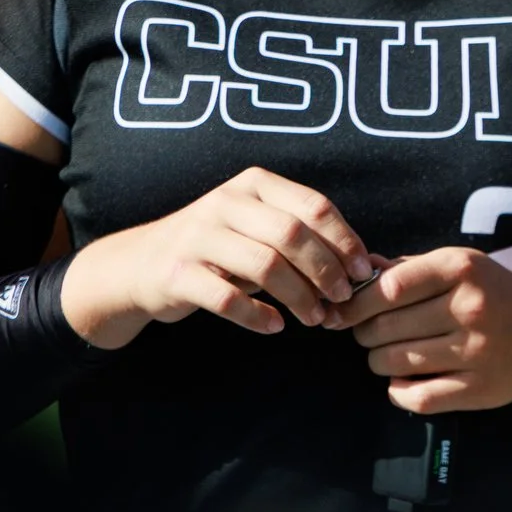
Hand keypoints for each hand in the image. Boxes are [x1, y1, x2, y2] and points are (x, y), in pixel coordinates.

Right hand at [61, 167, 373, 348]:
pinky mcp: (178, 274)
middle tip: (342, 300)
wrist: (139, 265)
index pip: (314, 206)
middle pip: (293, 235)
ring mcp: (198, 236)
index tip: (364, 271)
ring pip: (265, 265)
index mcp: (254, 184)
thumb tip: (371, 266)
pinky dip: (258, 316)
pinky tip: (275, 326)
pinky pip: (228, 298)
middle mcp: (225, 202)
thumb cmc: (219, 249)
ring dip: (299, 297)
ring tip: (316, 319)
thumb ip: (306, 241)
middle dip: (326, 271)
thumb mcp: (259, 230)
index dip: (345, 240)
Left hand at [324, 247, 511, 413]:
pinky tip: (403, 380)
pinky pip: (416, 397)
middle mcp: (470, 308)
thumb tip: (361, 270)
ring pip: (393, 362)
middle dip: (364, 333)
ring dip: (378, 360)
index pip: (390, 287)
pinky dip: (397, 391)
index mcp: (463, 270)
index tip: (345, 311)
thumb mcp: (462, 267)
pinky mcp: (478, 388)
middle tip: (369, 333)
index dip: (357, 302)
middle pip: (384, 327)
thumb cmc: (497, 297)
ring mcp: (476, 352)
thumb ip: (411, 269)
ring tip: (389, 354)